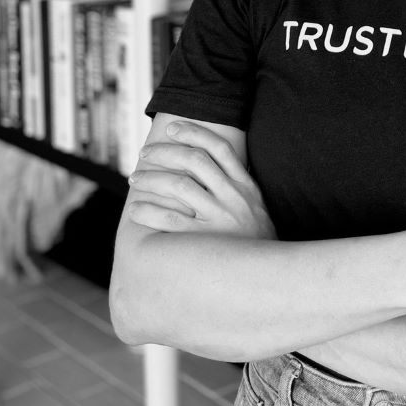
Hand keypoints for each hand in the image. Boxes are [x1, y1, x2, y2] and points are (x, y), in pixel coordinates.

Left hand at [127, 120, 276, 239]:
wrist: (270, 277)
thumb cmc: (256, 242)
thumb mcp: (256, 208)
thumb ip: (237, 188)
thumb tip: (210, 169)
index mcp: (246, 186)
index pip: (219, 148)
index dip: (194, 133)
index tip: (172, 129)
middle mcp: (234, 197)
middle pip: (194, 160)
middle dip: (165, 151)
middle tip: (145, 153)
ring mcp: (220, 218)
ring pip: (178, 184)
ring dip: (151, 178)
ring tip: (135, 178)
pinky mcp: (205, 241)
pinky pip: (170, 219)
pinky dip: (149, 211)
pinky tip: (135, 210)